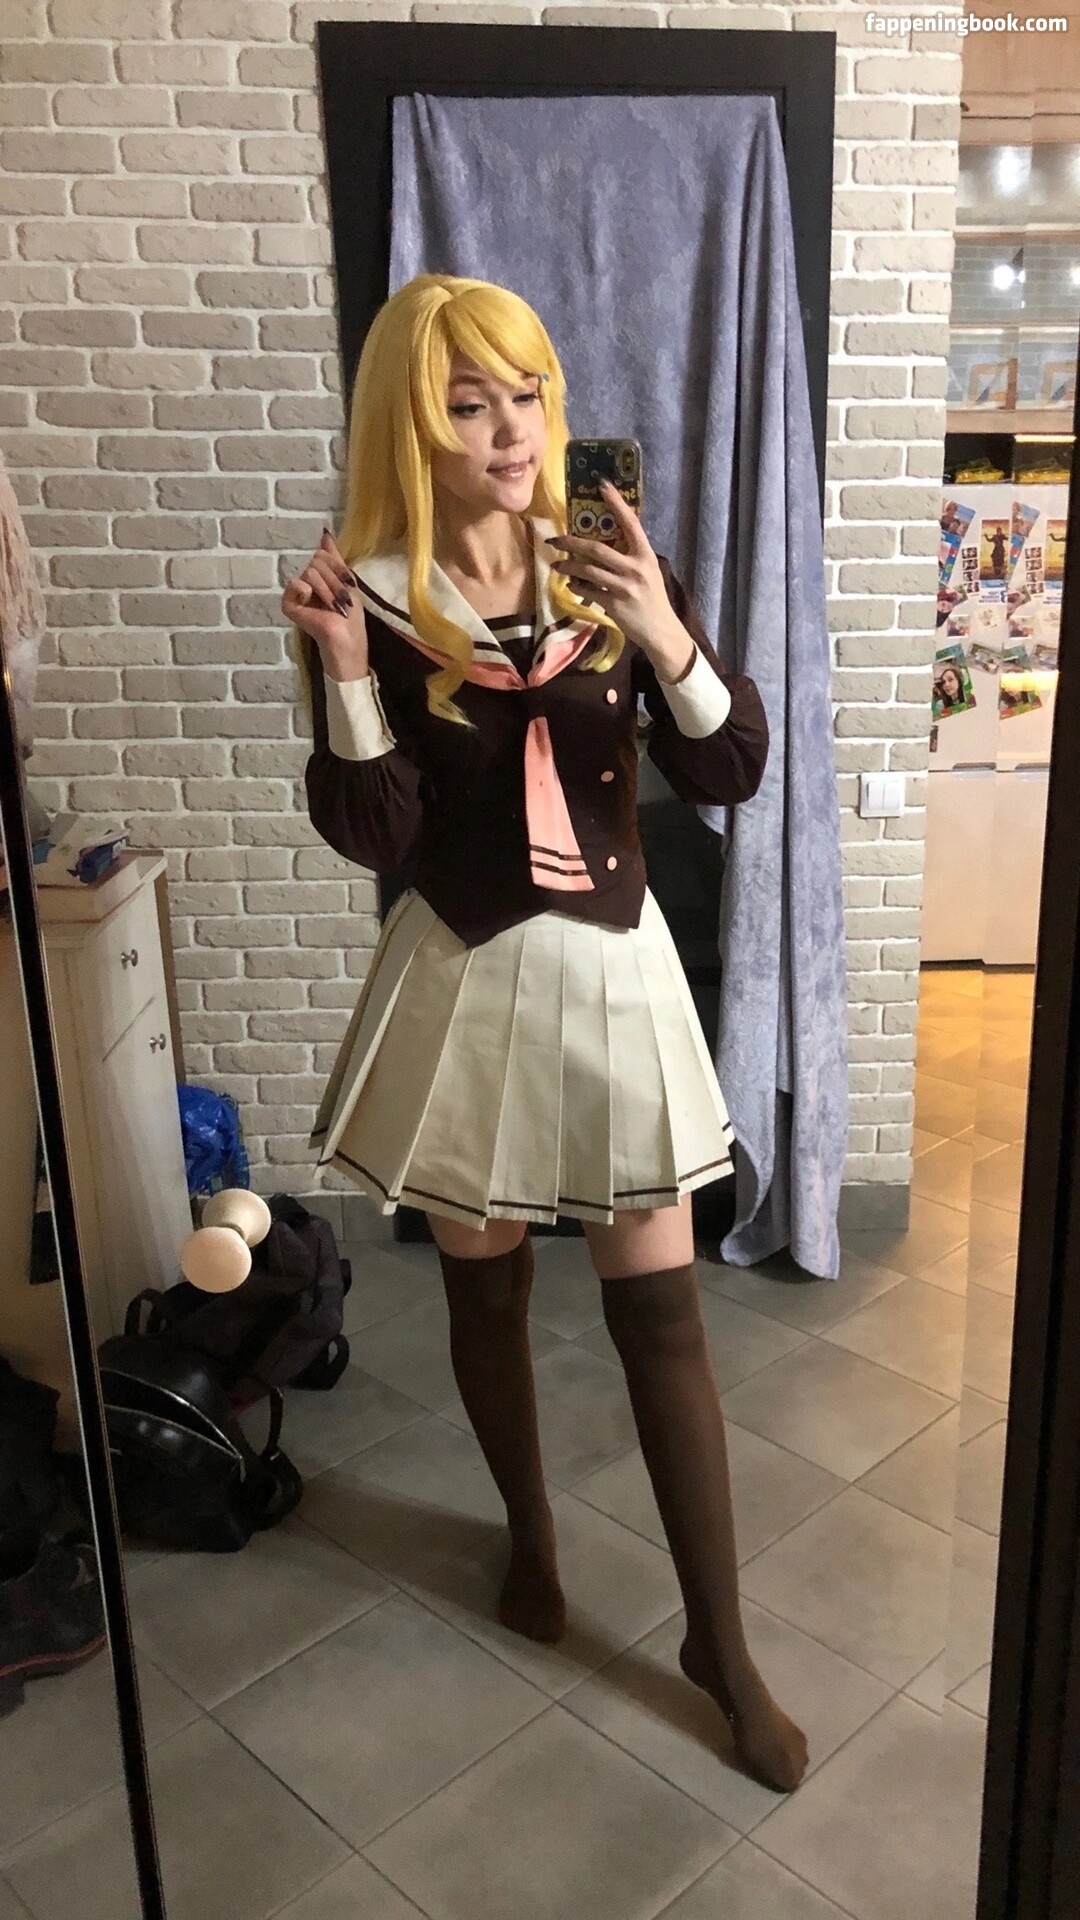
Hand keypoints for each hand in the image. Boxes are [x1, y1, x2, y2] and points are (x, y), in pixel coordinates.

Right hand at [281, 529, 368, 681]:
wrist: (346, 638)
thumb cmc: (351, 614)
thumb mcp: (347, 580)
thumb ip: (335, 558)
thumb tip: (325, 533)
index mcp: (320, 575)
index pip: (321, 554)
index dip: (336, 566)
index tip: (348, 582)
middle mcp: (306, 580)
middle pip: (315, 561)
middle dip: (333, 578)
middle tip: (341, 599)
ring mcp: (297, 593)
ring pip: (309, 572)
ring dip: (327, 588)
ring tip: (332, 605)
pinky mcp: (289, 604)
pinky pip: (294, 585)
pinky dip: (306, 591)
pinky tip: (310, 602)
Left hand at [547, 481, 694, 681]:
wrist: (661, 630)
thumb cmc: (653, 599)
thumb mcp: (648, 571)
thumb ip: (630, 556)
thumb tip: (605, 542)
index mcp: (645, 555)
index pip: (630, 522)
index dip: (616, 502)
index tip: (601, 484)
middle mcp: (636, 568)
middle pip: (598, 549)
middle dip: (572, 542)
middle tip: (554, 538)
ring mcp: (624, 587)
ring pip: (588, 571)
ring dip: (569, 566)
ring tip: (557, 564)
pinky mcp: (615, 605)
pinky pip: (589, 591)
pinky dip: (577, 586)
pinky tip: (571, 584)